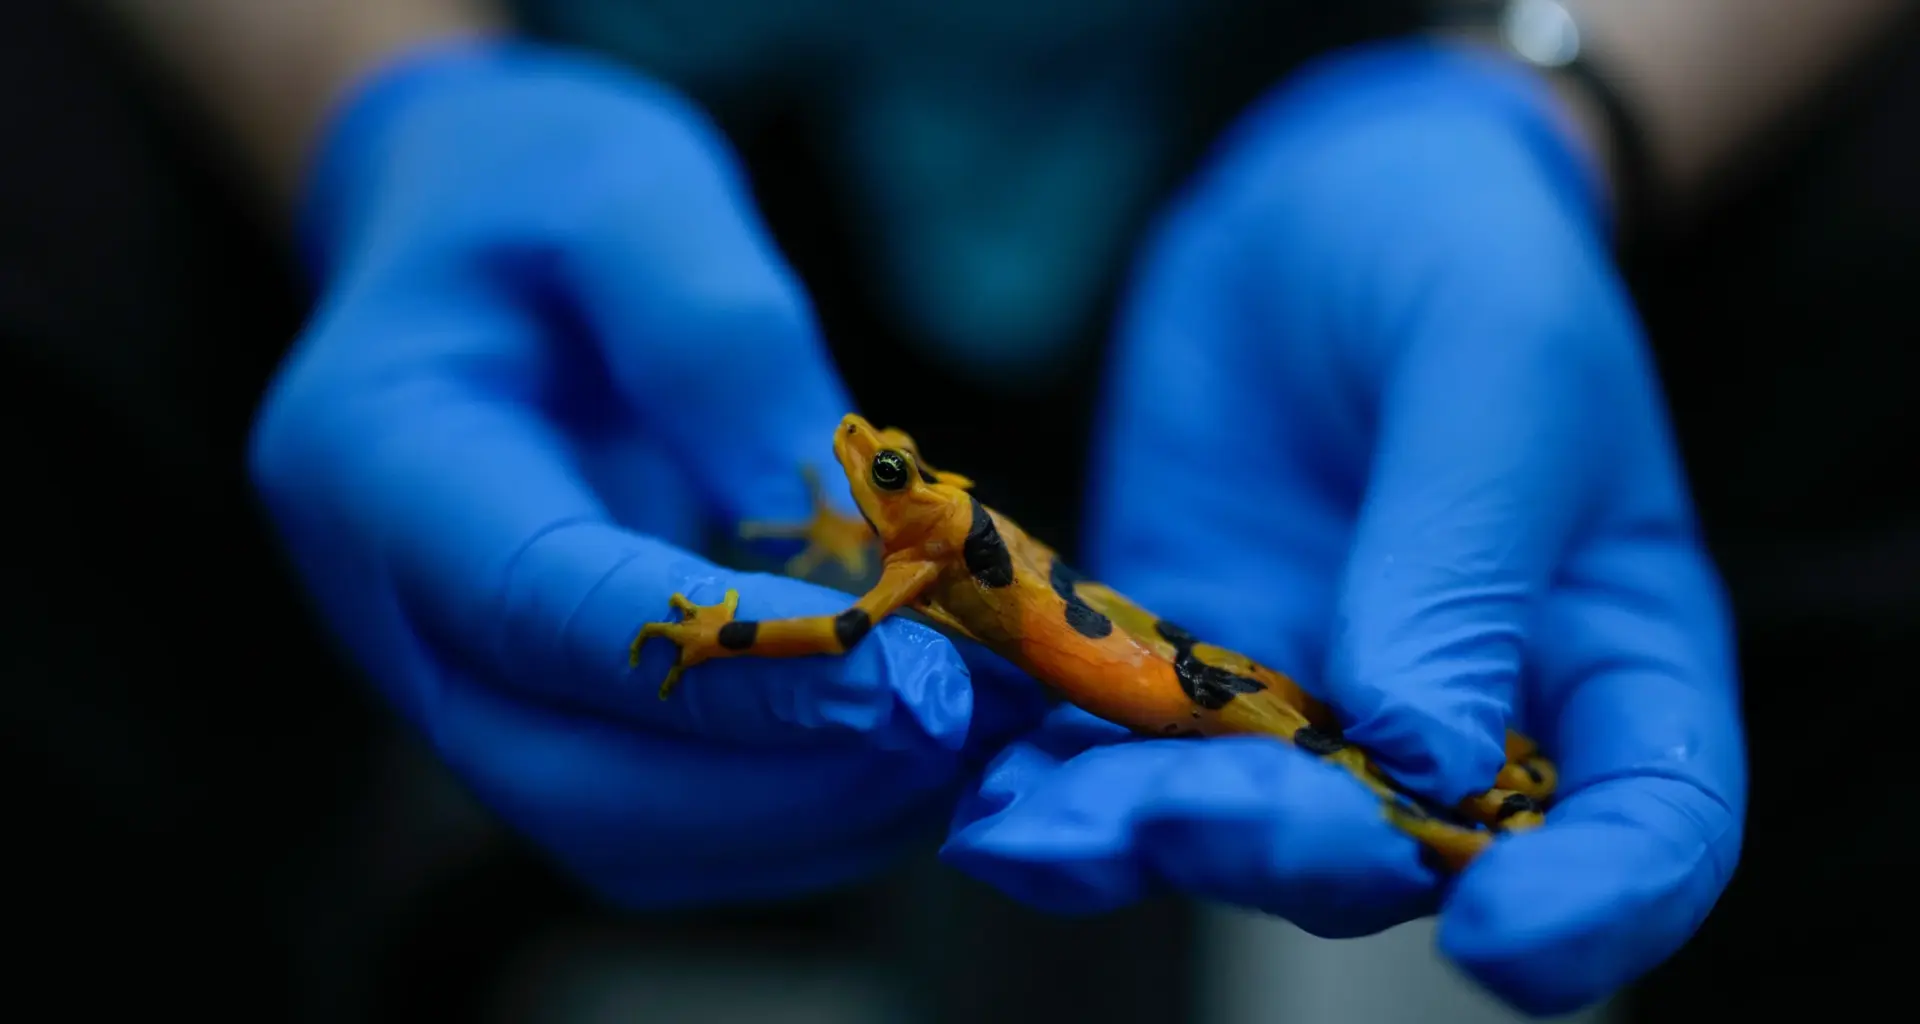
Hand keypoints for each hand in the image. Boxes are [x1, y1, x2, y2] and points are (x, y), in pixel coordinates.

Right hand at [250, 38, 1040, 906]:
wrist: (466, 240)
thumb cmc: (542, 196)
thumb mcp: (626, 198)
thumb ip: (716, 341)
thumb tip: (841, 533)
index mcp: (377, 461)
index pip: (545, 613)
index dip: (733, 669)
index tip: (907, 680)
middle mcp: (396, 610)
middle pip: (575, 779)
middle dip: (785, 777)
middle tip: (962, 716)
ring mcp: (461, 683)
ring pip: (625, 831)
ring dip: (808, 813)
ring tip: (966, 730)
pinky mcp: (546, 716)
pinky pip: (666, 820)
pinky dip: (796, 807)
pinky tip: (909, 738)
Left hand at [941, 40, 1743, 1014]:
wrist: (1330, 200)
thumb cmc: (1462, 259)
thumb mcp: (1492, 365)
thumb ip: (1460, 555)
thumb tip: (1423, 755)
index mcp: (1607, 659)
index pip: (1645, 833)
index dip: (1591, 911)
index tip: (1498, 937)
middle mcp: (1459, 717)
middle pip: (1400, 855)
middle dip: (1296, 856)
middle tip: (1198, 811)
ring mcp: (1302, 698)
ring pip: (1233, 829)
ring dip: (1138, 842)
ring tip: (1037, 828)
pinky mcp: (1174, 661)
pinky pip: (1111, 751)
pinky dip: (1045, 780)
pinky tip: (981, 789)